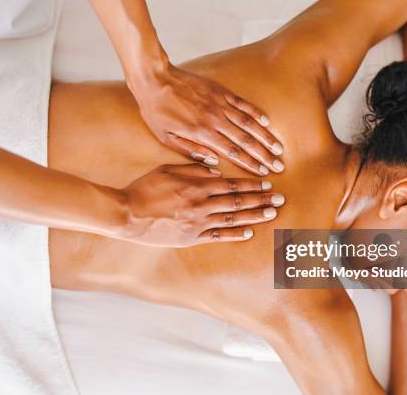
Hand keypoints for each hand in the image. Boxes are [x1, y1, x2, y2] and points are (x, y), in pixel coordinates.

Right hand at [117, 163, 284, 246]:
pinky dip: (234, 234)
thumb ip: (192, 169)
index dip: (251, 183)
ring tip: (272, 213)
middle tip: (280, 198)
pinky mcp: (191, 238)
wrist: (126, 214)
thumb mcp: (167, 170)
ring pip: (232, 218)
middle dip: (261, 199)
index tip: (267, 182)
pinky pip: (217, 236)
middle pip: (237, 201)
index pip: (230, 184)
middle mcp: (201, 204)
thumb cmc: (144, 189)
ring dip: (254, 215)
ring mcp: (197, 223)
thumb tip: (214, 169)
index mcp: (196, 185)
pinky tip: (249, 232)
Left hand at [131, 64, 284, 175]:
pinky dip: (256, 113)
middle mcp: (216, 119)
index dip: (250, 163)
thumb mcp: (167, 138)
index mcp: (202, 133)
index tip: (263, 172)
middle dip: (264, 155)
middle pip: (246, 141)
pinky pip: (243, 104)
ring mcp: (221, 104)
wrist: (156, 79)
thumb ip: (191, 151)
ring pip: (249, 123)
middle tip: (278, 165)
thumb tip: (213, 161)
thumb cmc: (157, 111)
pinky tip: (266, 122)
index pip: (233, 152)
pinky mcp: (221, 92)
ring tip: (279, 148)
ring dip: (266, 137)